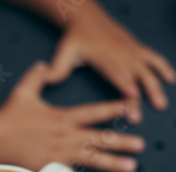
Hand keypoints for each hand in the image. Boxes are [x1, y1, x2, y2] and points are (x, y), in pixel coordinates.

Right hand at [0, 62, 144, 171]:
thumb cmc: (9, 116)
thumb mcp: (24, 91)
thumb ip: (37, 77)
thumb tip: (44, 65)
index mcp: (63, 117)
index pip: (94, 112)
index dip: (113, 109)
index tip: (130, 110)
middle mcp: (67, 135)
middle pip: (100, 138)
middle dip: (122, 141)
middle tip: (140, 145)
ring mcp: (61, 153)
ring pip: (92, 159)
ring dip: (113, 163)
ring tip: (130, 167)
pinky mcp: (51, 167)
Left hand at [47, 1, 175, 109]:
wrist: (86, 16)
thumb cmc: (74, 38)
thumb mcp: (63, 52)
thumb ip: (56, 69)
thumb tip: (49, 80)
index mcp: (103, 56)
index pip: (114, 72)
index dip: (123, 83)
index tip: (130, 96)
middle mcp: (119, 53)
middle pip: (132, 76)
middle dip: (138, 96)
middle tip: (140, 115)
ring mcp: (130, 51)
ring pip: (146, 69)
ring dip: (154, 86)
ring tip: (161, 104)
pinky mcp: (136, 48)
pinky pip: (153, 58)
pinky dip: (163, 67)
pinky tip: (171, 80)